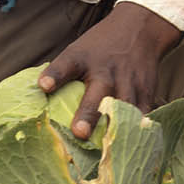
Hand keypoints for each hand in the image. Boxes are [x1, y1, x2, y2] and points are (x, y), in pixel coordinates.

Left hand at [37, 2, 181, 138]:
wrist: (139, 31)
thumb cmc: (99, 48)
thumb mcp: (77, 51)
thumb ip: (61, 74)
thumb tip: (38, 99)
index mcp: (82, 59)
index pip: (65, 65)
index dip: (54, 76)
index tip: (44, 86)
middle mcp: (106, 72)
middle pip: (98, 94)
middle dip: (89, 114)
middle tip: (79, 132)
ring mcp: (128, 83)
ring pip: (124, 109)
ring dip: (114, 129)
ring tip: (106, 152)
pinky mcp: (146, 93)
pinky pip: (142, 116)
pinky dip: (136, 132)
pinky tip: (128, 149)